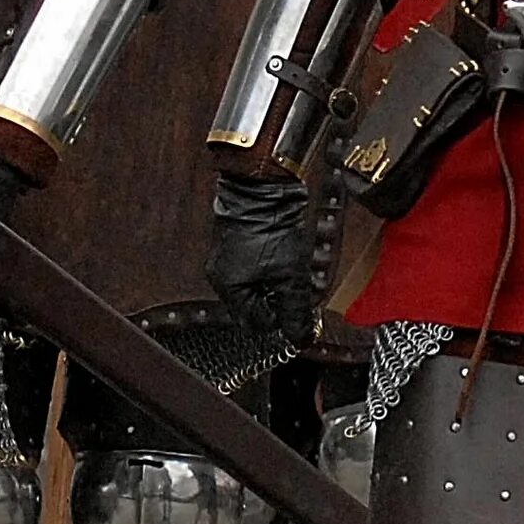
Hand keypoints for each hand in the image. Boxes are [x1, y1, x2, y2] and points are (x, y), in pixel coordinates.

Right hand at [207, 174, 318, 341]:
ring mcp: (227, 257)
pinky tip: (286, 255)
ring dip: (278, 284)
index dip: (281, 320)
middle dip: (280, 301)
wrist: (263, 184)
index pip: (255, 323)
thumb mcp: (290, 276)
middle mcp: (222, 275)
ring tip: (294, 270)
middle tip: (299, 289)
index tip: (299, 310)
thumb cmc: (271, 226)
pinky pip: (255, 267)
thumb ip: (295, 311)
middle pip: (254, 306)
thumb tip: (301, 338)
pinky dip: (272, 268)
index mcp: (228, 288)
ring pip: (256, 286)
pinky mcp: (237, 241)